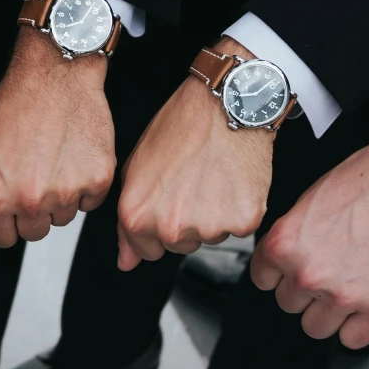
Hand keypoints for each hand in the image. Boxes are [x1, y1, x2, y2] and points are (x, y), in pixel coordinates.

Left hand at [0, 31, 114, 247]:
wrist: (54, 75)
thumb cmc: (14, 108)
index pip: (1, 239)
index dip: (5, 220)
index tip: (12, 200)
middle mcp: (30, 200)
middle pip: (34, 233)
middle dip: (32, 210)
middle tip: (33, 173)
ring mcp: (66, 192)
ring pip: (63, 218)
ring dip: (59, 197)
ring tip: (53, 159)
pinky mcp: (98, 180)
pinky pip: (91, 202)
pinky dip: (85, 184)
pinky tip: (73, 156)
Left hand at [113, 40, 274, 268]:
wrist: (225, 105)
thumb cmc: (180, 127)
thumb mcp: (136, 167)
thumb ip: (128, 221)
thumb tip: (126, 263)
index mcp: (137, 216)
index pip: (146, 251)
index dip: (156, 228)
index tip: (167, 202)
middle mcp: (171, 228)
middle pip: (179, 247)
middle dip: (184, 223)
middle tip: (191, 183)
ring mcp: (208, 228)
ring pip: (210, 237)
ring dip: (212, 216)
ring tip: (211, 176)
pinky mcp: (243, 221)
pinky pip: (239, 228)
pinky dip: (238, 209)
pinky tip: (232, 180)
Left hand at [249, 123, 368, 346]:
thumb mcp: (316, 196)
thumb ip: (298, 233)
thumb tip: (292, 255)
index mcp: (285, 242)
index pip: (263, 278)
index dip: (282, 272)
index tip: (295, 269)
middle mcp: (308, 272)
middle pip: (289, 304)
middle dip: (307, 290)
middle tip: (332, 271)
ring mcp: (343, 294)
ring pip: (316, 328)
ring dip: (330, 312)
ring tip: (351, 287)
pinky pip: (353, 339)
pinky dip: (360, 325)